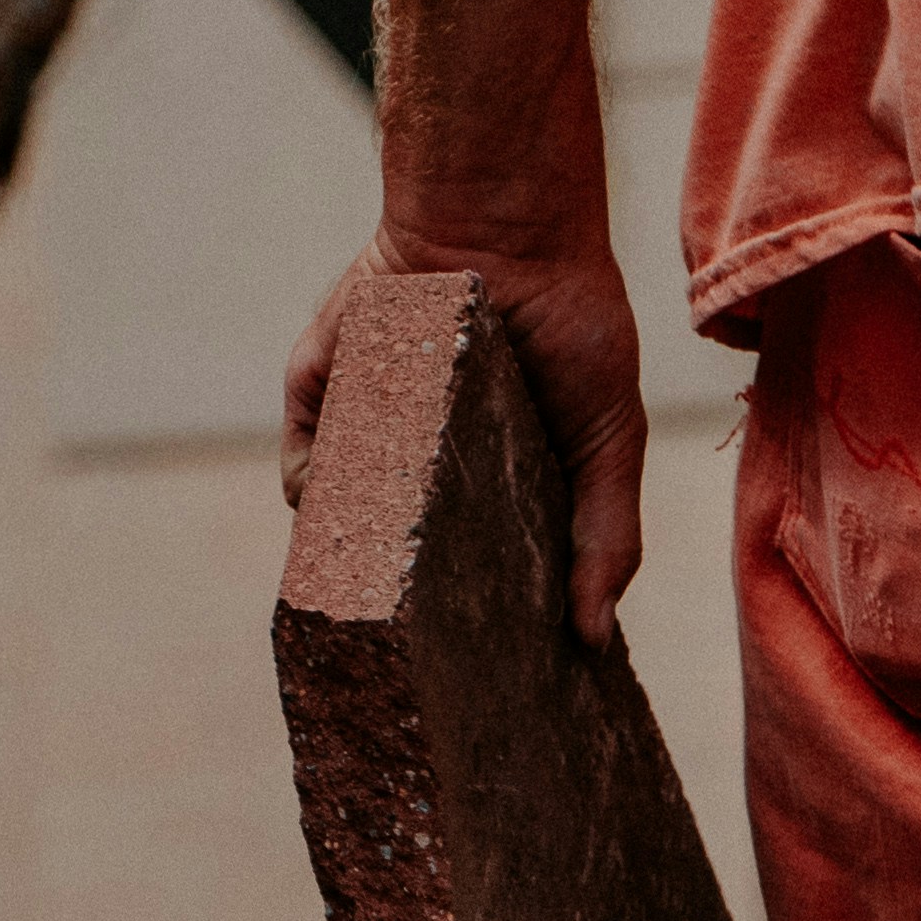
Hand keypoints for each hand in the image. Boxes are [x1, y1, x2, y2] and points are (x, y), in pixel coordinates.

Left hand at [283, 228, 662, 642]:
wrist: (501, 228)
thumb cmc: (573, 324)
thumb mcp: (611, 440)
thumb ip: (608, 538)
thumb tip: (592, 639)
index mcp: (496, 489)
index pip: (486, 582)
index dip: (490, 633)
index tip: (504, 692)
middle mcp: (429, 476)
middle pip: (410, 575)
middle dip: (420, 624)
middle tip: (443, 674)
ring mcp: (372, 444)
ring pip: (353, 541)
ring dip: (367, 579)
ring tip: (403, 611)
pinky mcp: (322, 408)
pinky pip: (310, 484)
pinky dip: (326, 512)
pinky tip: (359, 531)